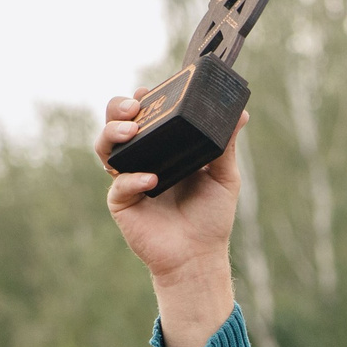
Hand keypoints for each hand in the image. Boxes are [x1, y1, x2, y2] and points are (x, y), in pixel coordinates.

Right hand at [94, 96, 242, 346]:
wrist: (200, 256)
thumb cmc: (211, 217)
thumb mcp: (223, 176)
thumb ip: (226, 144)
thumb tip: (241, 114)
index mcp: (163, 146)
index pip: (145, 114)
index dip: (141, 98)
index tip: (148, 90)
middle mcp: (141, 158)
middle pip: (116, 123)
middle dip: (118, 108)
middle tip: (135, 106)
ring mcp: (127, 178)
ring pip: (105, 147)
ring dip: (113, 133)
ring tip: (132, 131)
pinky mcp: (121, 203)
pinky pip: (119, 184)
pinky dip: (133, 179)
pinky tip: (151, 180)